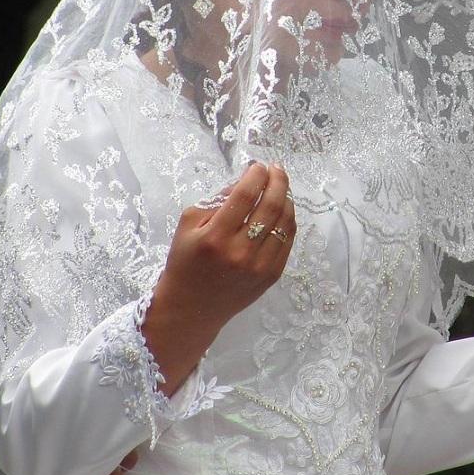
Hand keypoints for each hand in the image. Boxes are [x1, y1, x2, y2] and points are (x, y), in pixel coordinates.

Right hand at [141, 161, 297, 391]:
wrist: (191, 309)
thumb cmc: (185, 263)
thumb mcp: (188, 225)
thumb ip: (216, 200)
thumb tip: (245, 181)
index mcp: (215, 237)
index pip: (245, 196)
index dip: (256, 176)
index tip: (259, 165)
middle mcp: (240, 252)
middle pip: (270, 206)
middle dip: (277, 181)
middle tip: (276, 169)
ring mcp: (260, 266)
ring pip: (285, 223)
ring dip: (287, 199)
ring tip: (281, 187)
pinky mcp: (272, 275)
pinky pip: (287, 241)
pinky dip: (288, 221)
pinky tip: (283, 210)